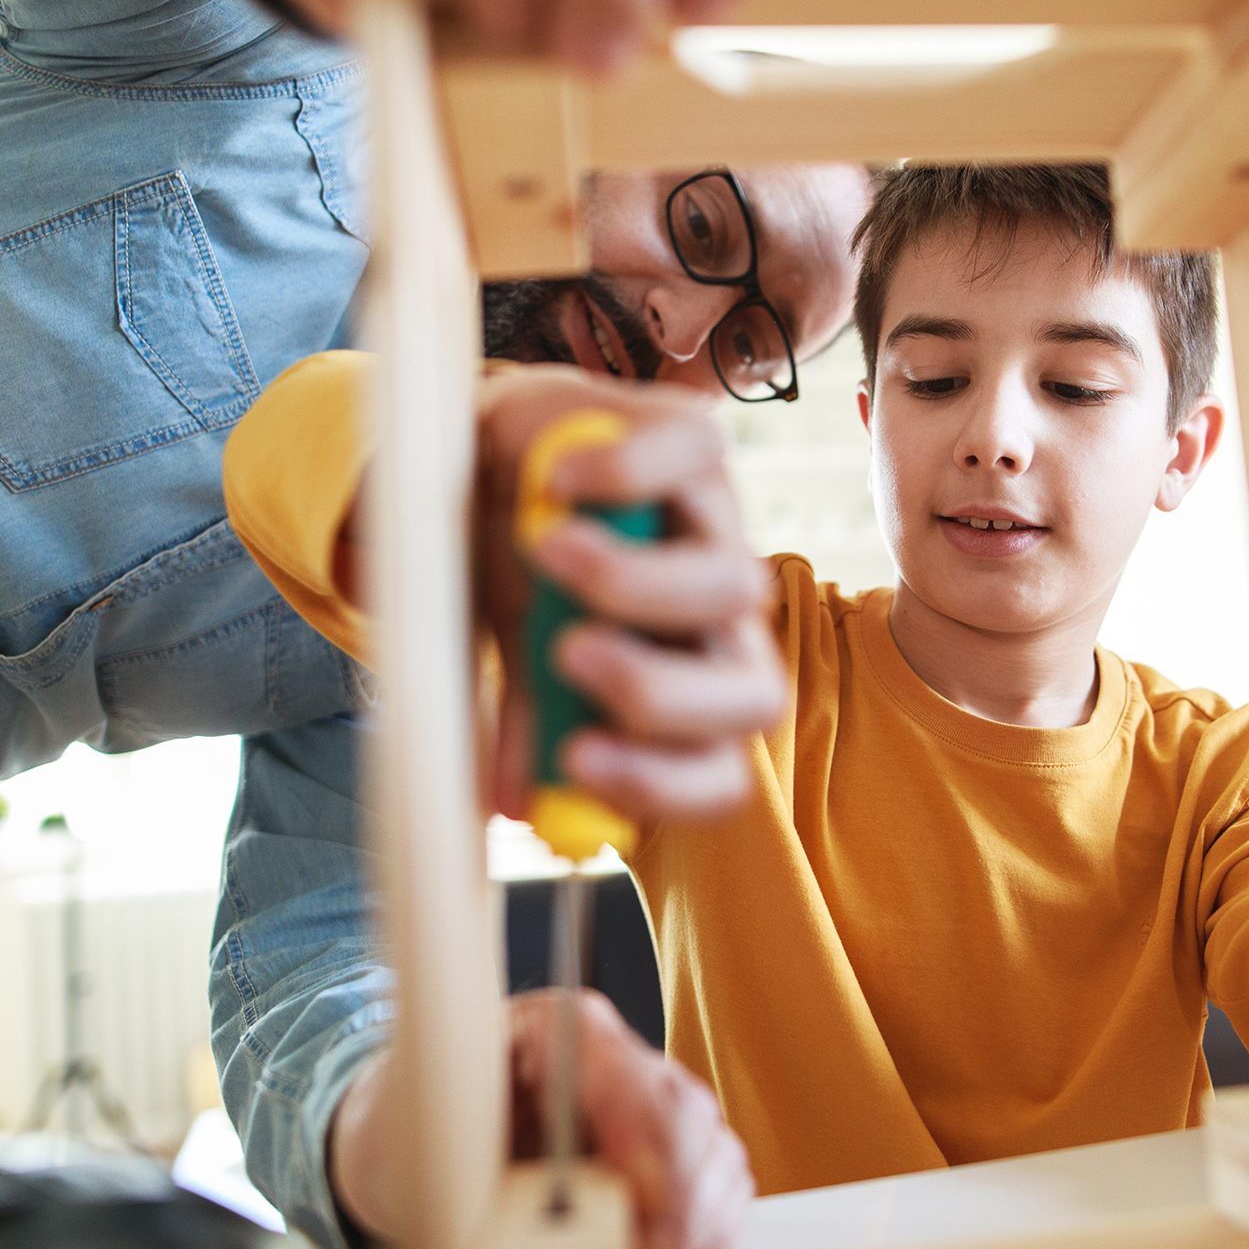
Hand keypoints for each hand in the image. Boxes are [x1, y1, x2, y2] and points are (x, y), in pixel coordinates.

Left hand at [327, 991, 751, 1248]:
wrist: (429, 1140)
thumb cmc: (421, 1127)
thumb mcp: (425, 1133)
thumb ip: (471, 1154)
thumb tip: (518, 1212)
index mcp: (550, 1026)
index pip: (608, 1061)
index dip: (632, 1126)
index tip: (640, 1194)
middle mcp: (615, 1054)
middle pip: (674, 1110)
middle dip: (671, 1199)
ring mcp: (655, 1097)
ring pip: (708, 1148)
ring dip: (692, 1223)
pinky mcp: (681, 1145)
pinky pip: (721, 1182)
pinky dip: (706, 1231)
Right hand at [477, 364, 784, 824]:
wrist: (492, 456)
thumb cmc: (510, 569)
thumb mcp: (512, 651)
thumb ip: (527, 720)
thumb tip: (517, 805)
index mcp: (682, 694)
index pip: (716, 776)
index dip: (661, 784)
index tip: (573, 759)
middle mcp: (717, 624)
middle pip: (756, 698)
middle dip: (659, 690)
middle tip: (568, 654)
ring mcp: (718, 529)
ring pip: (734, 585)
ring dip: (632, 579)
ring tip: (543, 549)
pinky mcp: (699, 443)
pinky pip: (696, 458)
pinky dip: (621, 474)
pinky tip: (556, 482)